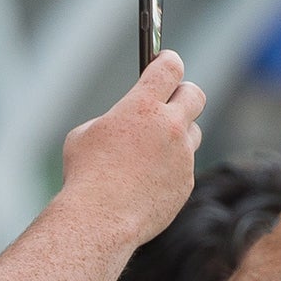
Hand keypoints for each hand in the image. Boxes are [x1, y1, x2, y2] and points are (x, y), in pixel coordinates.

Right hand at [59, 51, 206, 244]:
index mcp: (142, 106)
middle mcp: (170, 126)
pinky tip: (149, 179)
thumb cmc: (85, 175)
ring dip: (179, 134)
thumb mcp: (86, 134)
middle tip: (171, 101)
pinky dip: (171, 168)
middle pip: (195, 94)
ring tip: (154, 148)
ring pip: (193, 133)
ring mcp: (182, 156)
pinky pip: (184, 167)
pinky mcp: (186, 183)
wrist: (100, 219)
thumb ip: (114, 120)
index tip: (164, 63)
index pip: (170, 66)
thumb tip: (124, 122)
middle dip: (183, 93)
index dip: (168, 61)